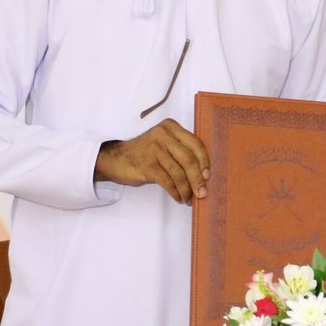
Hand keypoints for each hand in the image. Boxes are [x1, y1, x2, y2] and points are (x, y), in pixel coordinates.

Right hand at [95, 119, 209, 203]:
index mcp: (171, 127)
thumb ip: (181, 150)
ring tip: (189, 198)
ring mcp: (154, 149)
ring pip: (178, 172)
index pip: (195, 143)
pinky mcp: (147, 165)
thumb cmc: (144, 152)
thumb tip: (203, 173)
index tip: (208, 175)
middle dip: (197, 179)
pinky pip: (167, 181)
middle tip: (202, 193)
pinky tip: (178, 197)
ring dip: (186, 189)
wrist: (116, 158)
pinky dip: (175, 192)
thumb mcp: (164, 144)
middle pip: (188, 159)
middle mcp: (163, 135)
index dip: (204, 161)